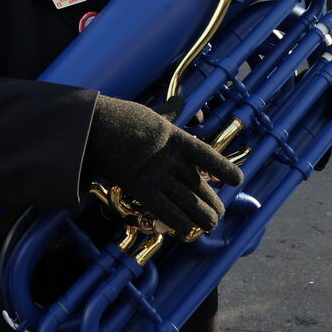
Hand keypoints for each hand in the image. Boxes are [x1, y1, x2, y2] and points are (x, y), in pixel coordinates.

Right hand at [85, 95, 242, 234]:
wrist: (93, 125)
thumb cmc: (121, 117)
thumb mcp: (152, 111)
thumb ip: (169, 111)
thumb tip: (180, 100)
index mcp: (174, 136)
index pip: (205, 155)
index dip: (223, 168)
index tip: (238, 180)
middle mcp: (169, 157)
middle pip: (197, 183)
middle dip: (211, 201)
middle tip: (220, 214)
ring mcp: (154, 172)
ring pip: (185, 199)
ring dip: (201, 215)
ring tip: (212, 225)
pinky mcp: (138, 186)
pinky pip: (162, 208)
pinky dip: (177, 221)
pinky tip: (188, 231)